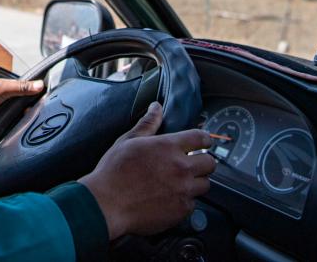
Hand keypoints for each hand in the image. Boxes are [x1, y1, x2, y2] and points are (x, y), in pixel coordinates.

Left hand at [0, 78, 44, 130]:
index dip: (38, 94)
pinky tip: (24, 131)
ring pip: (20, 117)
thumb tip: (40, 84)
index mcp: (7, 88)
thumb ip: (20, 87)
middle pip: (25, 105)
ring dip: (25, 120)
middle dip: (33, 109)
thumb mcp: (1, 88)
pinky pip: (12, 127)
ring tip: (36, 124)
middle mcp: (6, 100)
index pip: (27, 90)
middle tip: (44, 114)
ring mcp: (2, 113)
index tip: (50, 98)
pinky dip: (17, 128)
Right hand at [78, 102, 213, 238]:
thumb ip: (148, 123)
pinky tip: (170, 198)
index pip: (201, 138)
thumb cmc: (114, 172)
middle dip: (202, 161)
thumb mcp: (128, 141)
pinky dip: (185, 201)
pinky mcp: (181, 210)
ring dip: (195, 182)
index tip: (203, 142)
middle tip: (190, 164)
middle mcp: (181, 168)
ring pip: (205, 185)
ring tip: (179, 183)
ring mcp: (183, 190)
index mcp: (169, 147)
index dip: (204, 139)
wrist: (106, 205)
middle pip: (209, 163)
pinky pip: (193, 204)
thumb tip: (156, 107)